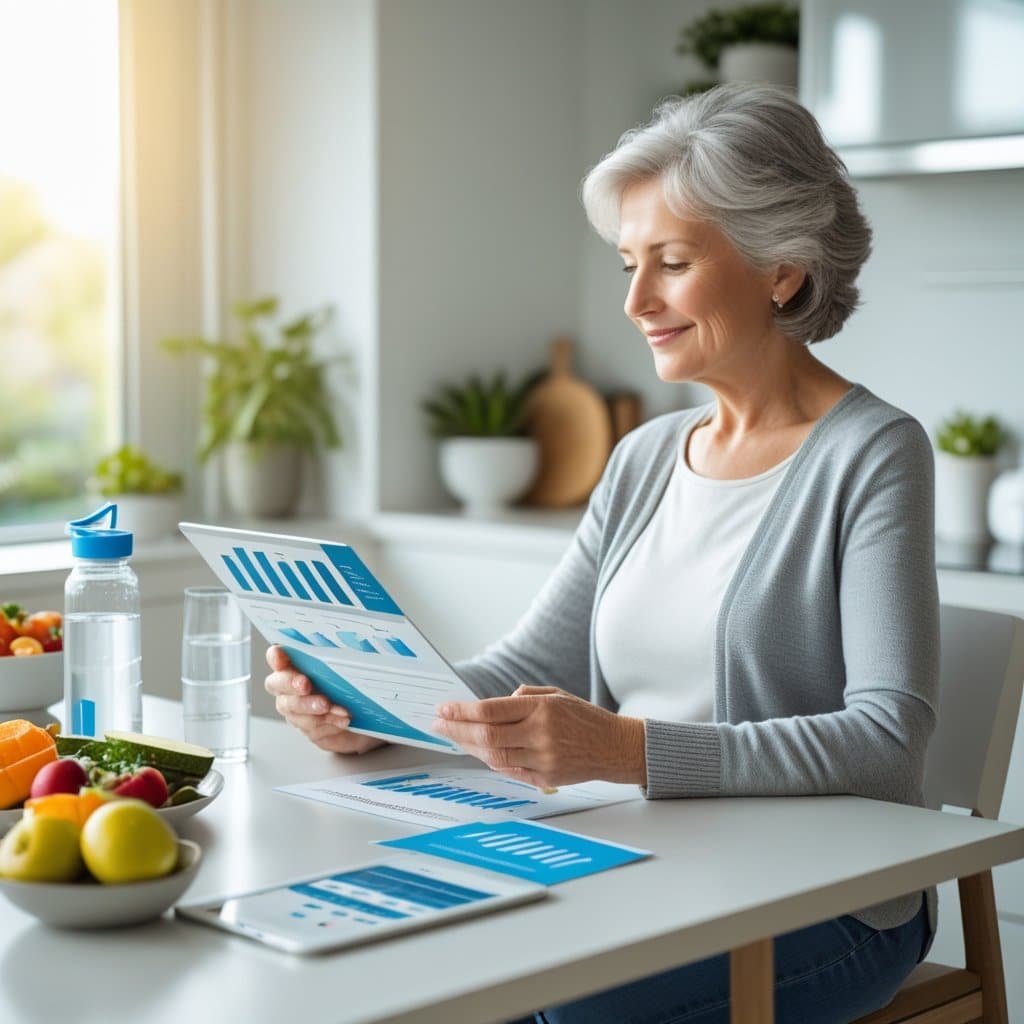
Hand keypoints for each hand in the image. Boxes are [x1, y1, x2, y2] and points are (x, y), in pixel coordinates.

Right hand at [264, 646, 385, 754]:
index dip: (275, 656)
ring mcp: (297, 711)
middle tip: (306, 685)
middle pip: (277, 684)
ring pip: (294, 709)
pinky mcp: (309, 730)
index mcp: (296, 668)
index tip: (279, 653)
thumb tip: (349, 648)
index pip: (277, 657)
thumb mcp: (346, 670)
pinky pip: (312, 728)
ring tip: (334, 707)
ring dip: (314, 707)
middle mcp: (290, 689)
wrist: (366, 718)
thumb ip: (337, 661)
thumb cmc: (351, 687)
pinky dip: (329, 722)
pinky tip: (343, 719)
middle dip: (291, 683)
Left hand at [431, 685, 646, 788]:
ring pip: (493, 757)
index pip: (491, 710)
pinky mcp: (545, 779)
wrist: (615, 748)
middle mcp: (540, 735)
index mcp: (542, 709)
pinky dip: (490, 761)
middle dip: (456, 730)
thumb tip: (492, 705)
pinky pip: (508, 771)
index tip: (444, 708)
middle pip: (486, 736)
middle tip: (438, 724)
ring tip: (453, 738)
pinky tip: (477, 751)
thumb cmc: (585, 718)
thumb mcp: (557, 695)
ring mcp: (542, 761)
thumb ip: (523, 697)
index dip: (462, 711)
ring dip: (468, 747)